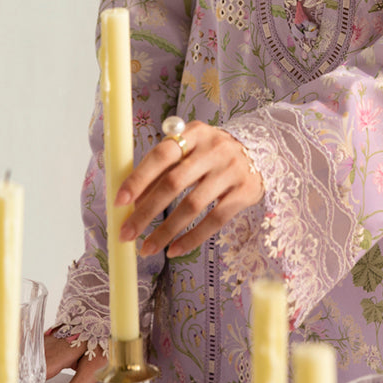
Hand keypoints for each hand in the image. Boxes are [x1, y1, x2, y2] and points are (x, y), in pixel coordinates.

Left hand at [116, 121, 262, 257]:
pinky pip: (214, 220)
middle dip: (146, 212)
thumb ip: (163, 170)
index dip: (139, 178)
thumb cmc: (213, 154)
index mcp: (195, 133)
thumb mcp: (191, 150)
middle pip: (174, 182)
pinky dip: (192, 238)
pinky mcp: (244, 192)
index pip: (162, 154)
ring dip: (165, 230)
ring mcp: (231, 170)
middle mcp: (214, 149)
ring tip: (147, 248)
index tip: (119, 201)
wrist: (262, 153)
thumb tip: (132, 202)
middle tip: (126, 233)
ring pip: (192, 205)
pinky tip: (174, 250)